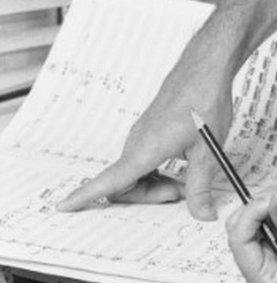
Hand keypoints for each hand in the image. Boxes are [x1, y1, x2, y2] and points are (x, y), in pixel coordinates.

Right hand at [58, 40, 232, 218]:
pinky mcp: (150, 130)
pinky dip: (156, 171)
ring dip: (155, 184)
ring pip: (134, 172)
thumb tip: (202, 214)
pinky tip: (181, 166)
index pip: (109, 181)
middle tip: (182, 194)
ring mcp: (142, 135)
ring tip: (186, 182)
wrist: (205, 67)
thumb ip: (200, 186)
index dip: (84, 196)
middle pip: (124, 184)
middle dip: (149, 196)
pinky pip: (141, 159)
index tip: (63, 206)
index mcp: (145, 149)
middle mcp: (137, 142)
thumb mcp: (207, 150)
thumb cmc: (204, 101)